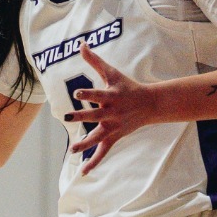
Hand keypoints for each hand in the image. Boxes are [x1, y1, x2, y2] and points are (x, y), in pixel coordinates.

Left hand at [62, 46, 160, 175]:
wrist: (150, 104)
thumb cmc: (127, 86)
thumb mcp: (112, 73)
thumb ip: (94, 61)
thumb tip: (81, 44)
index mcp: (110, 96)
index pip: (97, 94)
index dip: (87, 93)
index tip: (77, 92)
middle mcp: (111, 113)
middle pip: (94, 115)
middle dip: (81, 116)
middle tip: (66, 117)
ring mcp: (113, 127)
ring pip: (97, 137)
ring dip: (85, 144)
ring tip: (72, 150)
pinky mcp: (114, 137)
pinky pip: (103, 152)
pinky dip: (94, 162)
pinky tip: (83, 171)